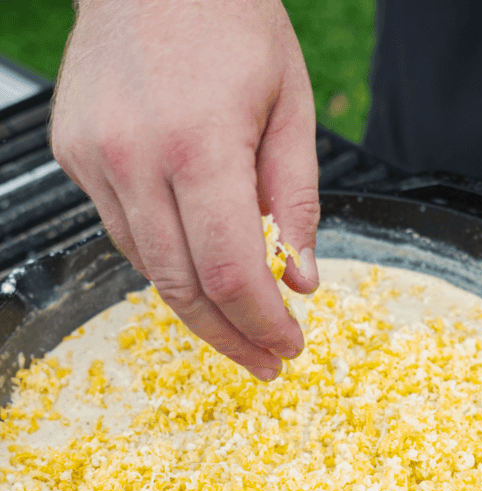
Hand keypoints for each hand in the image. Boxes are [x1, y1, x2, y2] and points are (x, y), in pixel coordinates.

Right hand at [50, 0, 319, 380]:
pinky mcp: (75, 152)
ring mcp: (96, 156)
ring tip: (240, 328)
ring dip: (197, 309)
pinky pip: (122, 230)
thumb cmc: (234, 25)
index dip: (261, 323)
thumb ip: (297, 201)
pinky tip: (198, 268)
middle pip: (183, 286)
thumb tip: (302, 281)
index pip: (230, 272)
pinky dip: (164, 260)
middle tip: (266, 362)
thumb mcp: (292, 109)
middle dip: (230, 336)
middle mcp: (136, 156)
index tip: (288, 346)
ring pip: (147, 267)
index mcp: (200, 145)